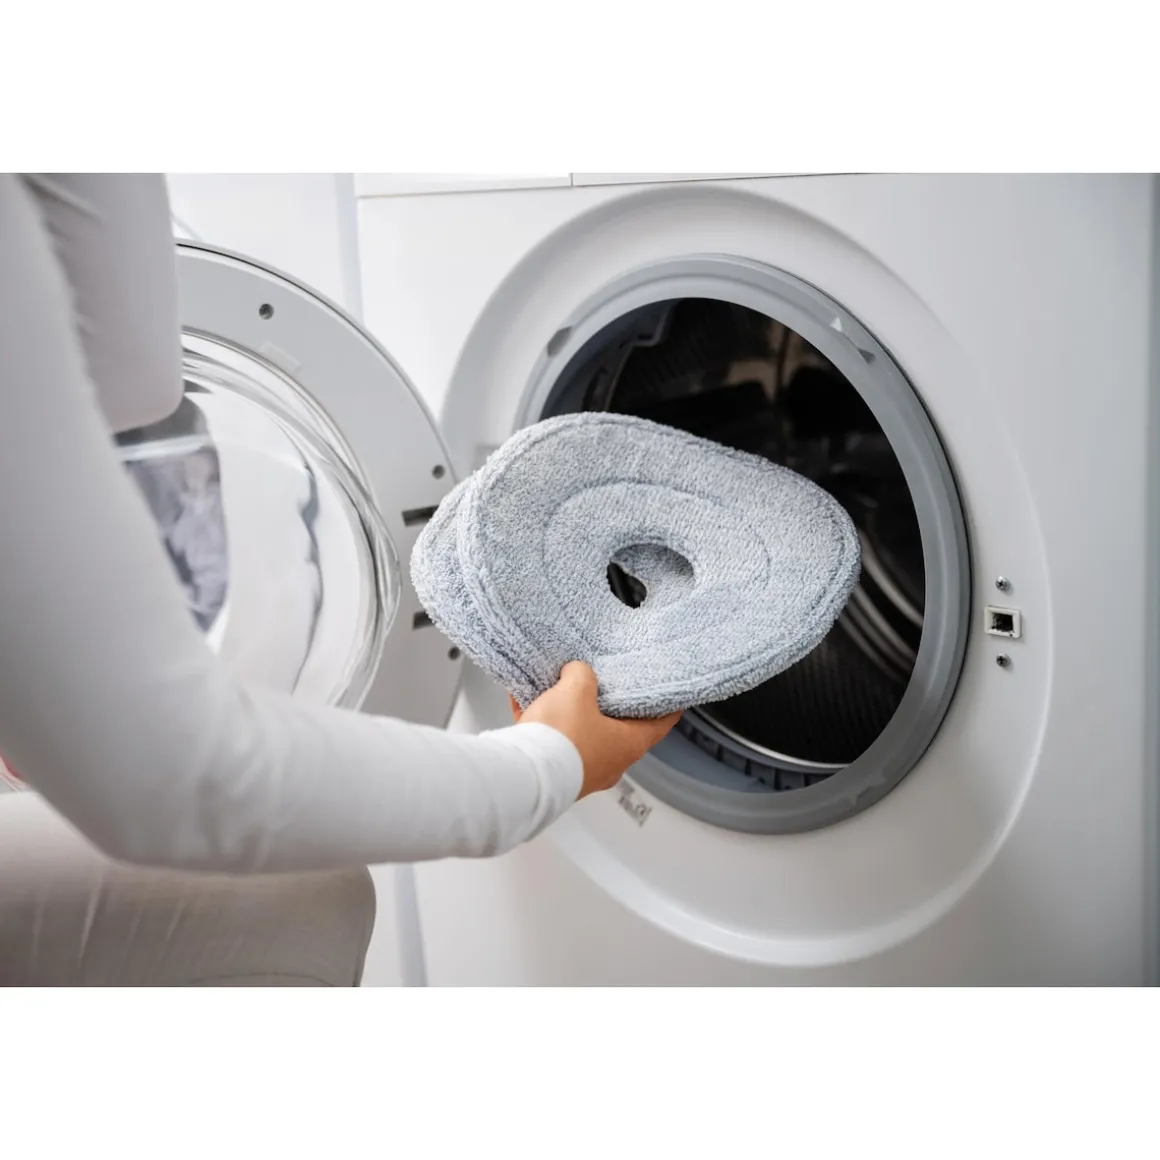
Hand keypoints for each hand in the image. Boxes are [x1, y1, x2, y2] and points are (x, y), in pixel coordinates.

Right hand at [509, 662, 681, 798]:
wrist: (522, 774)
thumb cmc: (563, 734)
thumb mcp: (576, 689)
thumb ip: (582, 674)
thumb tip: (576, 673)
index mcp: (628, 745)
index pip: (661, 724)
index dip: (668, 707)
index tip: (672, 695)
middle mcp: (610, 763)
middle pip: (619, 728)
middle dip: (611, 706)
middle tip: (608, 682)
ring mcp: (582, 771)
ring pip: (582, 734)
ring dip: (573, 713)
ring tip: (562, 688)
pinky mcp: (554, 773)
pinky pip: (553, 742)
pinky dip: (545, 723)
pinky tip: (527, 700)